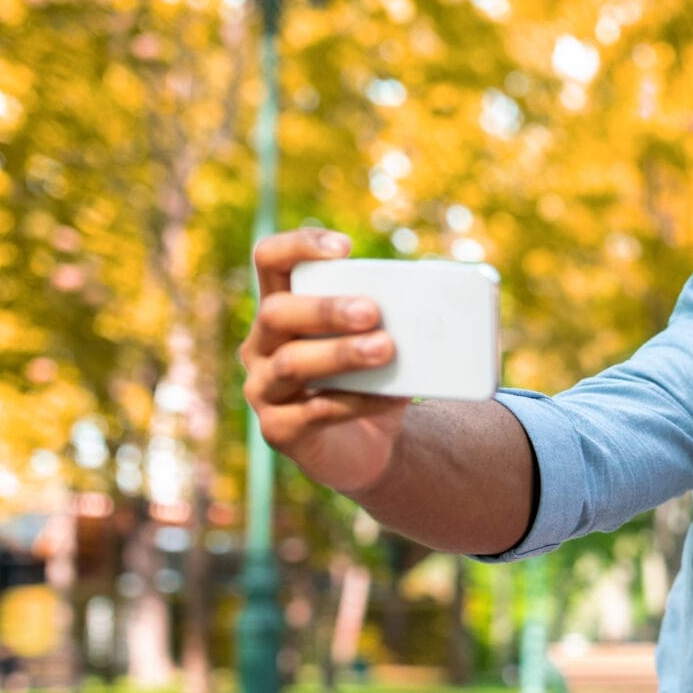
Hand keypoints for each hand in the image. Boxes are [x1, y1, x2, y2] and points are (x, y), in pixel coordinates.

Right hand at [238, 228, 408, 496]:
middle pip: (276, 313)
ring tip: (385, 348)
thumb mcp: (383, 340)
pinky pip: (314, 412)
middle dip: (325, 309)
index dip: (299, 245)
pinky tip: (391, 396)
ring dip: (340, 354)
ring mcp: (263, 389)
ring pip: (291, 363)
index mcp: (281, 308)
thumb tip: (432, 300)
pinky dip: (357, 401)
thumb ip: (395, 317)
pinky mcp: (278, 431)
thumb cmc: (372, 380)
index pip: (271, 260)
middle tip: (371, 310)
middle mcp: (260, 345)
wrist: (371, 446)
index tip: (345, 249)